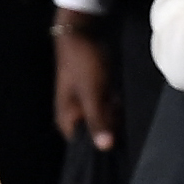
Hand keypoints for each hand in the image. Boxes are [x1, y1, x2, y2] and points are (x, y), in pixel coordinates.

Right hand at [51, 17, 116, 150]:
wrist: (81, 35)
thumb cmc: (83, 64)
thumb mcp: (93, 94)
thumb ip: (99, 121)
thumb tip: (105, 148)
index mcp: (66, 119)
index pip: (85, 145)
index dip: (102, 142)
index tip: (115, 133)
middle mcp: (72, 116)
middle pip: (96, 133)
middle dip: (110, 125)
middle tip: (113, 106)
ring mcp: (82, 106)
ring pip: (103, 120)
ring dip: (113, 114)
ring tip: (113, 97)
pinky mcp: (92, 96)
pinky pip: (106, 109)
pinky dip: (113, 105)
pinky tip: (116, 95)